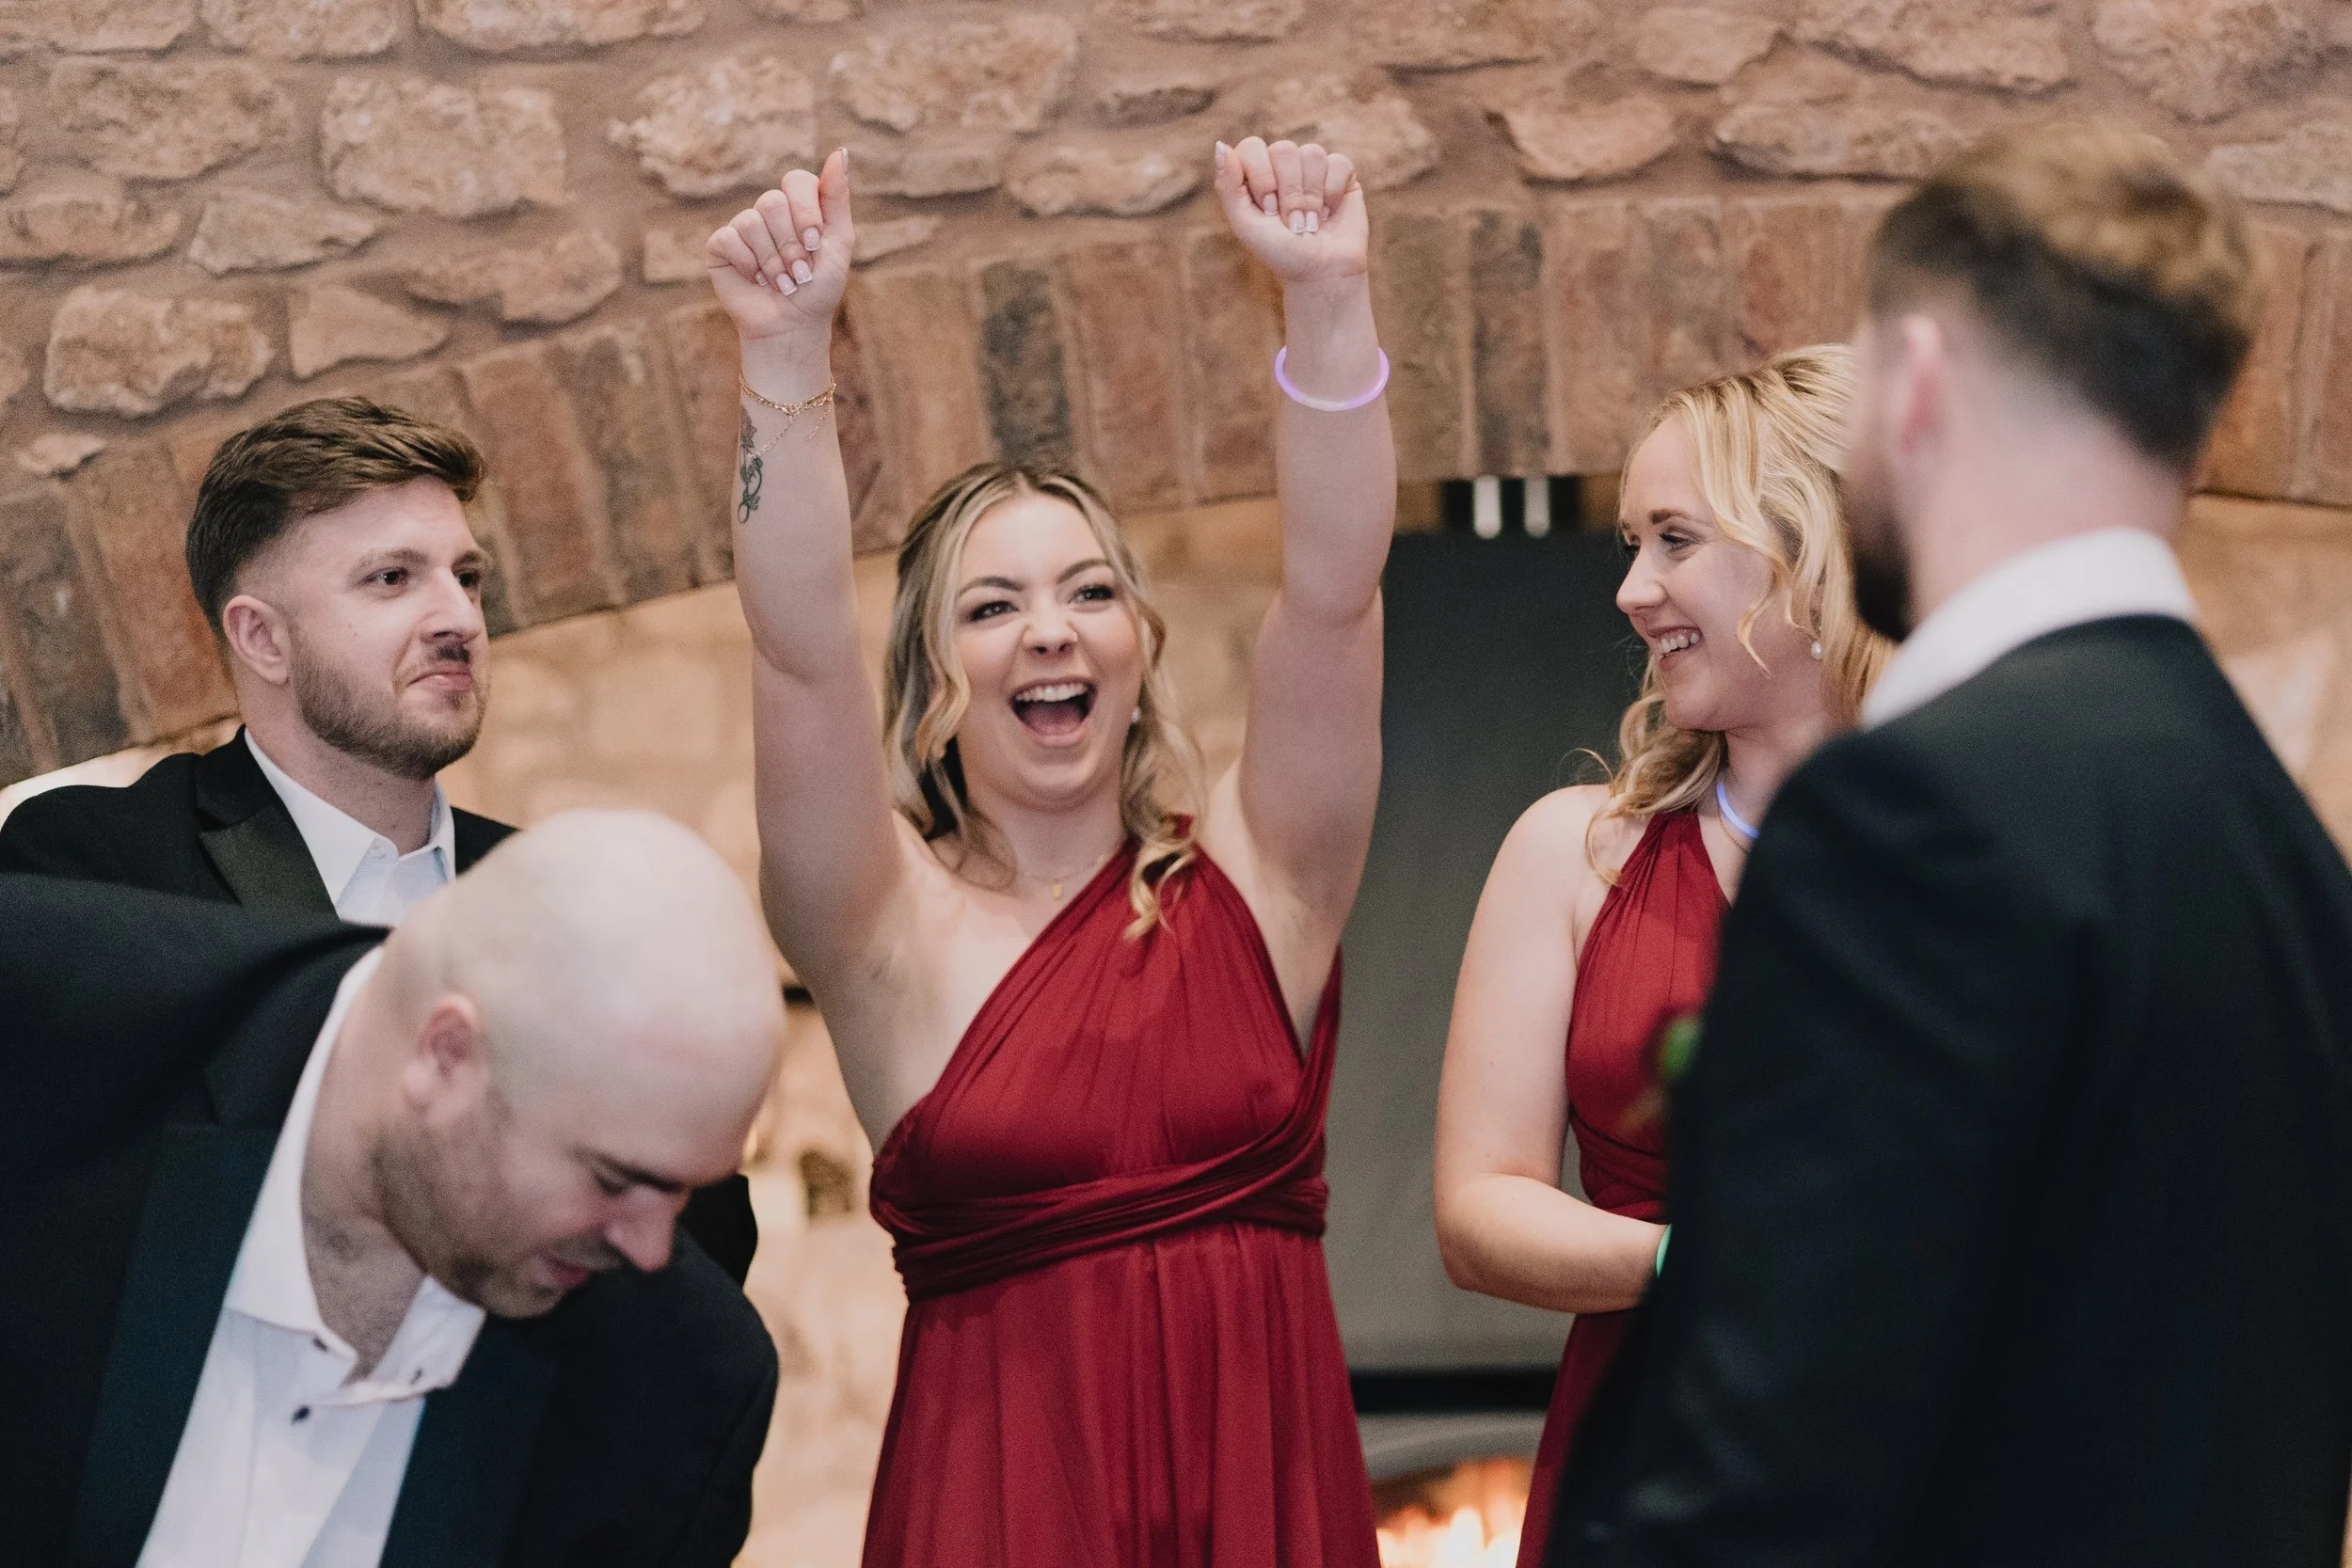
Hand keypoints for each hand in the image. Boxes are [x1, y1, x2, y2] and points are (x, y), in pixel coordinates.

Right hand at [707, 148, 854, 345]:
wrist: (792, 326)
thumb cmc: (819, 287)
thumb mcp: (839, 242)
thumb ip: (837, 197)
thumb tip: (841, 151)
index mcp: (798, 204)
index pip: (796, 180)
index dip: (805, 212)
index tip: (816, 244)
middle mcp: (769, 210)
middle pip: (772, 202)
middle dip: (791, 245)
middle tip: (799, 272)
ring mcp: (743, 225)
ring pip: (751, 222)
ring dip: (772, 261)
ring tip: (781, 281)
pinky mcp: (720, 245)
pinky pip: (730, 239)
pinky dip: (748, 265)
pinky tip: (755, 280)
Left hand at [1214, 136, 1366, 286]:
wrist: (1321, 273)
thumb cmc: (1281, 252)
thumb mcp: (1246, 224)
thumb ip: (1228, 186)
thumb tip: (1219, 145)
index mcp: (1255, 173)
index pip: (1252, 147)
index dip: (1262, 178)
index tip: (1268, 210)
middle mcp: (1282, 165)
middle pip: (1284, 149)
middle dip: (1289, 193)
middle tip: (1291, 222)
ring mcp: (1312, 167)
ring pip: (1312, 153)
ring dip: (1311, 197)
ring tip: (1311, 222)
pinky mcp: (1341, 173)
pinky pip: (1338, 163)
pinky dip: (1333, 193)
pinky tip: (1329, 212)